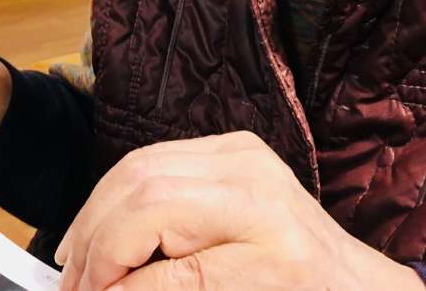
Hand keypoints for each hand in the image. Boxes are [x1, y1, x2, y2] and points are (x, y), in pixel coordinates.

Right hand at [54, 132, 423, 290]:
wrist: (354, 282)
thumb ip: (172, 288)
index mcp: (252, 204)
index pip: (152, 214)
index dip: (107, 258)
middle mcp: (242, 164)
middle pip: (138, 182)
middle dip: (93, 236)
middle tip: (71, 285)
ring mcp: (236, 149)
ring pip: (139, 165)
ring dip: (98, 213)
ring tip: (77, 262)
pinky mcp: (230, 149)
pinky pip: (156, 160)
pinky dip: (122, 195)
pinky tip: (107, 229)